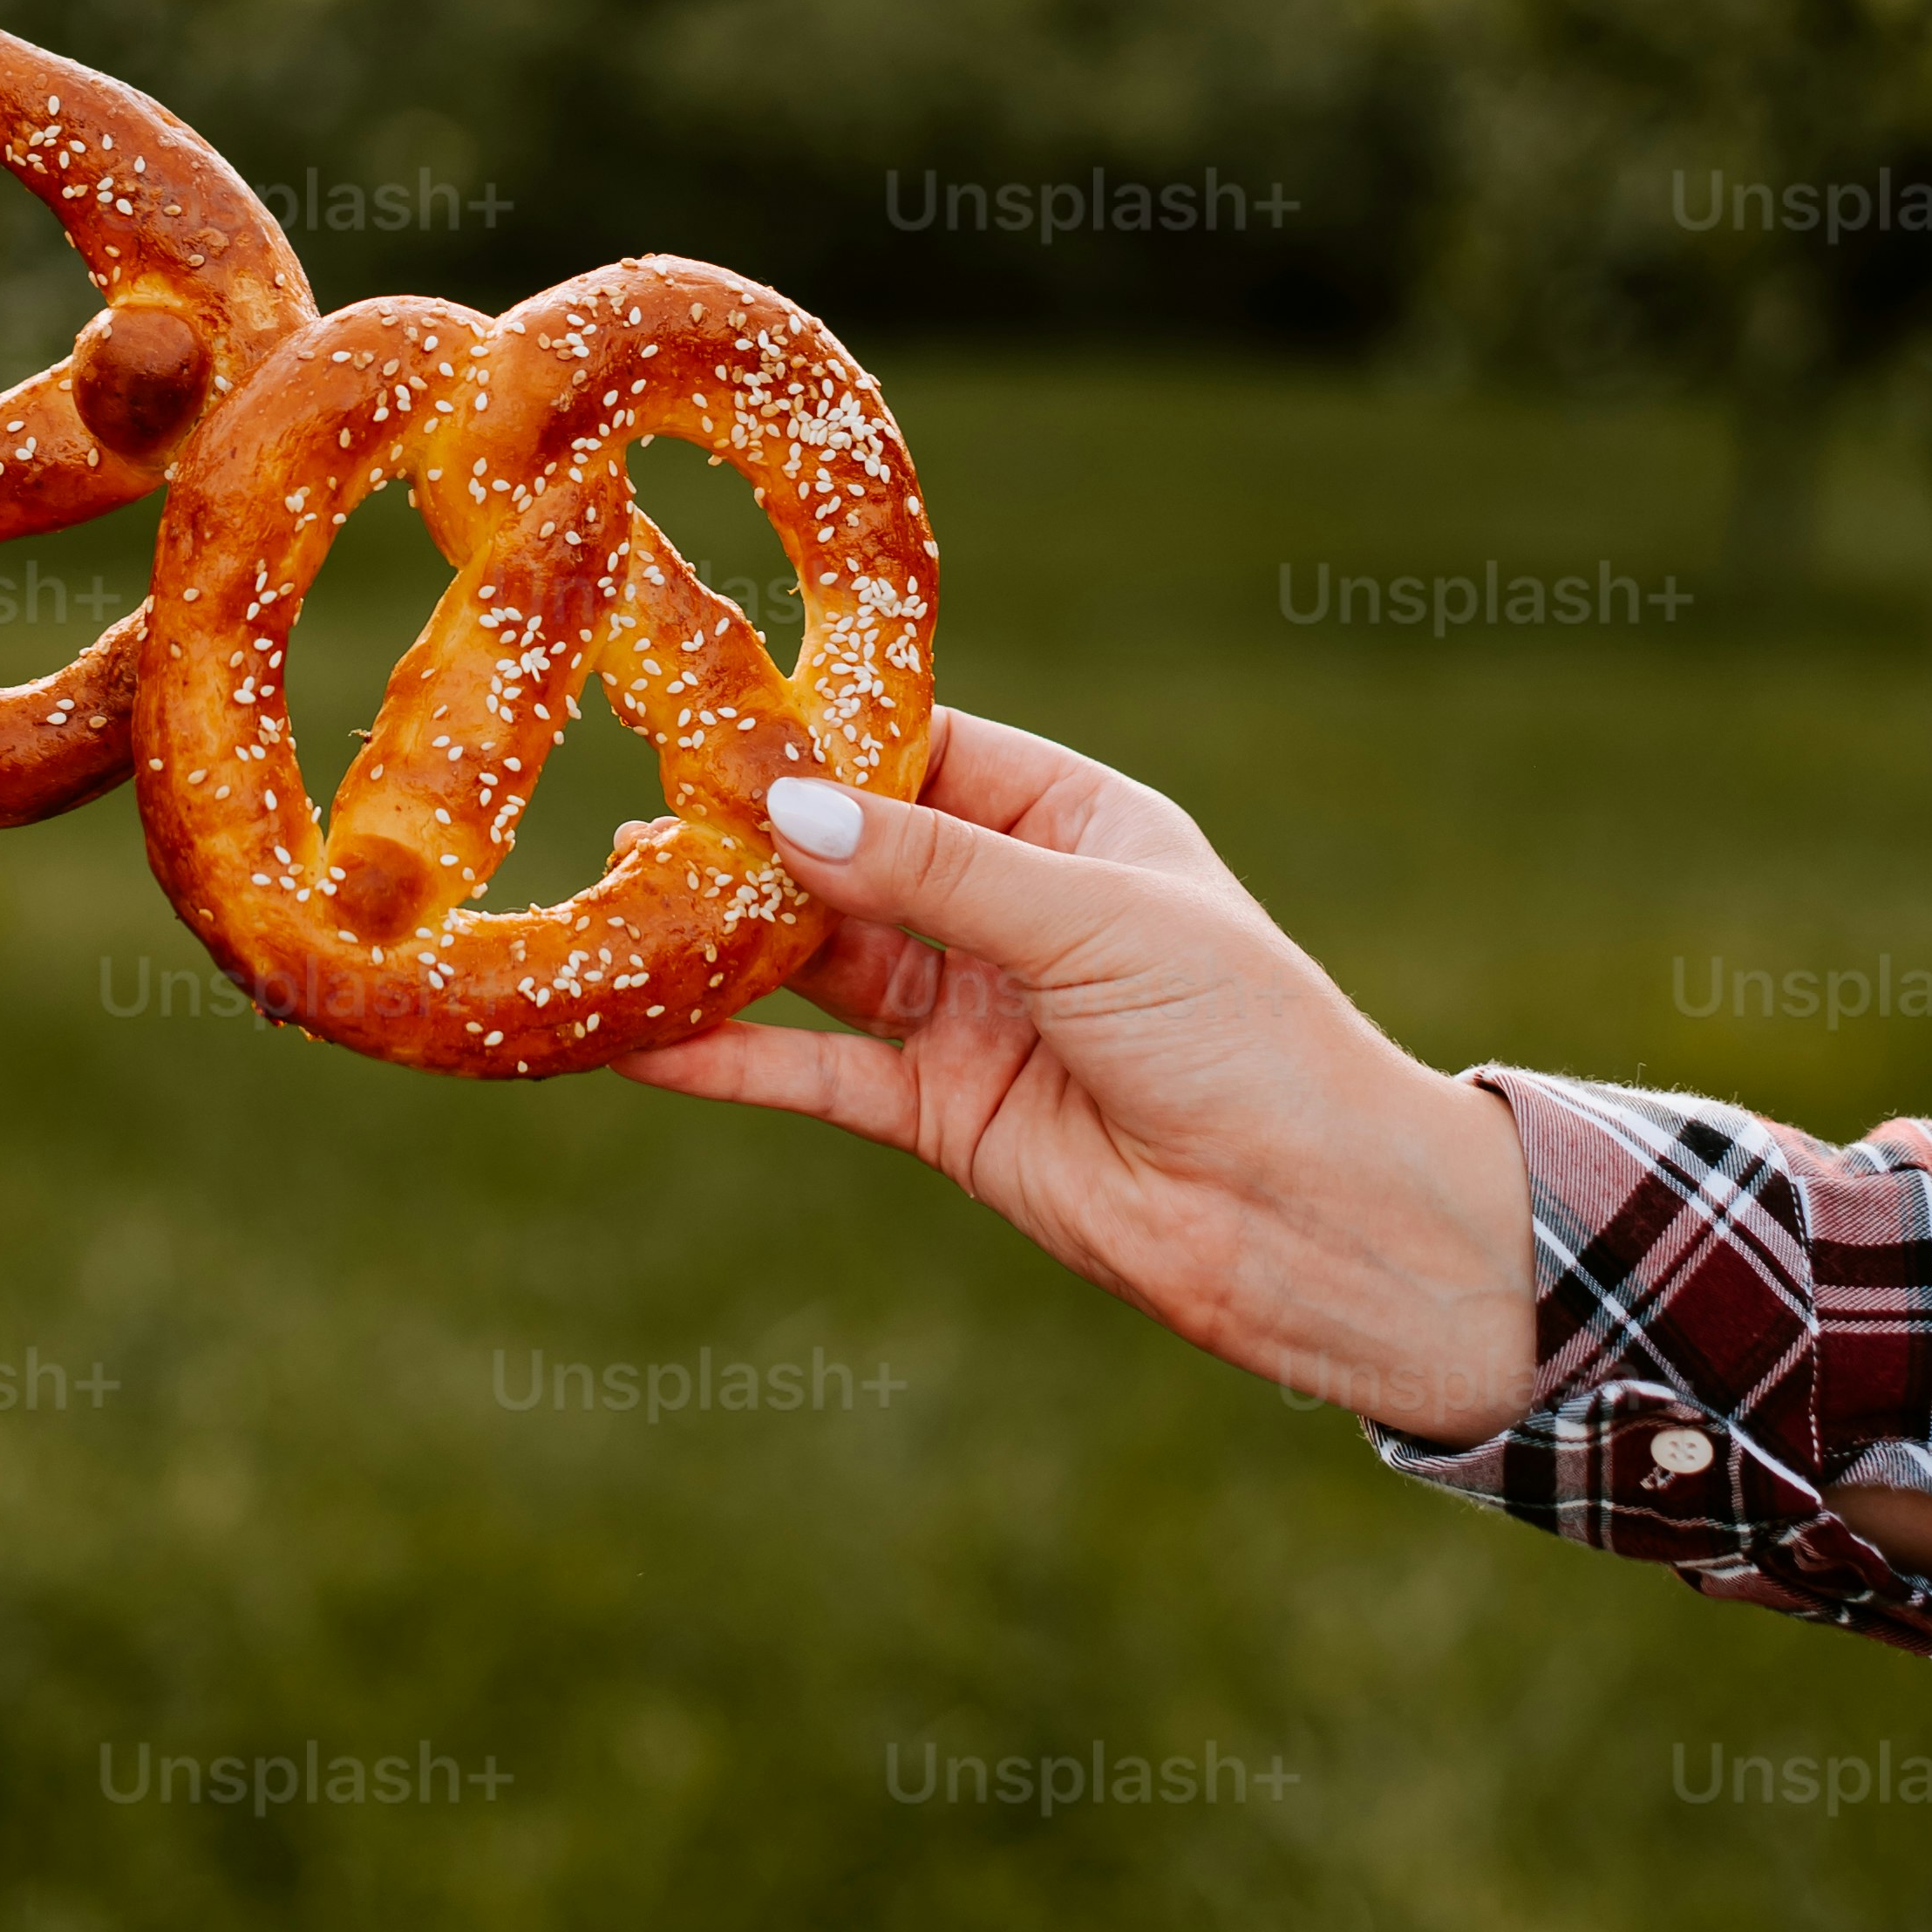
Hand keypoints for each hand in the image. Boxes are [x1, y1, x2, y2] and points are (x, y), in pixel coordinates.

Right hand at [615, 709, 1540, 1442]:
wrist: (1315, 1225)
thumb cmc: (1245, 1035)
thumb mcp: (1093, 921)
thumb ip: (936, 871)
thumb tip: (790, 806)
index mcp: (1072, 822)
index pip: (925, 749)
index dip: (827, 732)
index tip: (715, 706)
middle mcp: (1012, 906)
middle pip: (857, 852)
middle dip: (754, 835)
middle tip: (634, 803)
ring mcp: (972, 1010)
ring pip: (823, 959)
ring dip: (729, 940)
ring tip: (616, 902)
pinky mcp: (944, 1114)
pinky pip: (819, 1072)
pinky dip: (733, 1057)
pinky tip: (642, 1039)